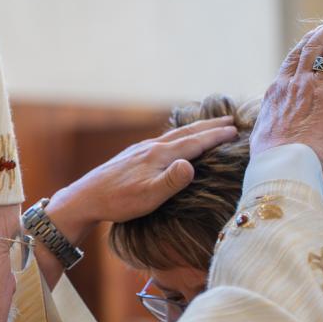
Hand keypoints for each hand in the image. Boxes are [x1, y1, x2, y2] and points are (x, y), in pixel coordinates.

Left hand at [45, 116, 238, 247]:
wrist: (86, 197)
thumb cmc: (119, 201)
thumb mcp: (149, 196)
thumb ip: (171, 181)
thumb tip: (190, 164)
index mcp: (160, 155)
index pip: (195, 142)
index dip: (216, 137)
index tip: (235, 130)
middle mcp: (152, 147)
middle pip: (187, 132)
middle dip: (210, 127)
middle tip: (230, 121)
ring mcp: (141, 149)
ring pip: (175, 134)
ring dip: (195, 129)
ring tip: (208, 127)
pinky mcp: (133, 155)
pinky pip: (164, 139)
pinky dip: (179, 136)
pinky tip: (175, 141)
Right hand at [251, 14, 322, 168]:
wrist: (281, 164)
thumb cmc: (270, 156)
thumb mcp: (263, 130)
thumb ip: (271, 119)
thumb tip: (269, 123)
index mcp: (279, 88)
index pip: (296, 55)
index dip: (311, 39)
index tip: (321, 31)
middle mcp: (298, 82)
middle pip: (317, 45)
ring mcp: (318, 89)